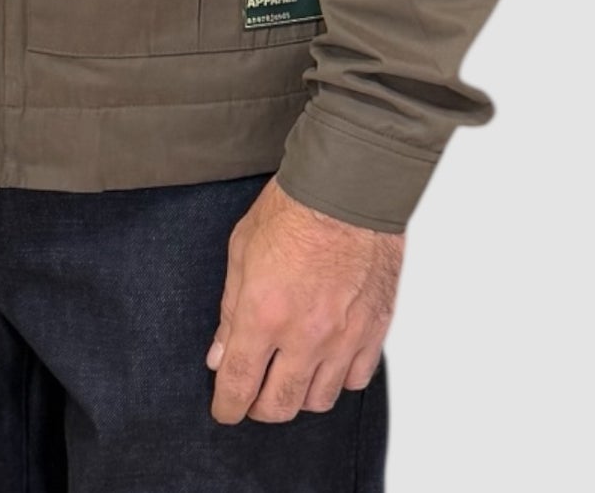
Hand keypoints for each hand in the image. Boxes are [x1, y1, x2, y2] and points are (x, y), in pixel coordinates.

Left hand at [205, 177, 401, 423]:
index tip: (224, 409)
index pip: (238, 385)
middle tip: (254, 395)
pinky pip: (356, 379)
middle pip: (279, 405)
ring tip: (291, 374)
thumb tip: (220, 354)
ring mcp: (343, 336)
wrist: (349, 186)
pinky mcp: (374, 329)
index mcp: (263, 315)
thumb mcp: (241, 249)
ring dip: (299, 394)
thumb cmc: (293, 208)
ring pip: (319, 399)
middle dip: (259, 407)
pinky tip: (327, 360)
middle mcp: (304, 335)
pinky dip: (338, 378)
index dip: (227, 406)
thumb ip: (230, 310)